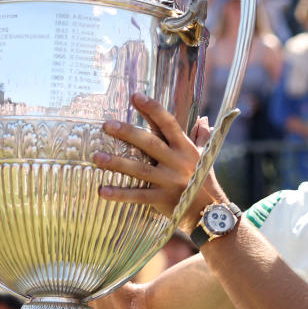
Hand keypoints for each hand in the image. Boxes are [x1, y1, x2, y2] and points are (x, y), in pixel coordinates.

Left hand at [95, 92, 221, 232]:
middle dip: (128, 133)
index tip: (135, 96)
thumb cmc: (205, 180)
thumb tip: (203, 118)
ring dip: (117, 163)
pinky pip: (137, 196)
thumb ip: (202, 136)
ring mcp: (168, 181)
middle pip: (149, 143)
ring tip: (96, 157)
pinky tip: (102, 190)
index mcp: (185, 148)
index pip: (168, 124)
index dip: (152, 109)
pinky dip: (119, 194)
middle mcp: (177, 162)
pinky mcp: (161, 199)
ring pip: (139, 169)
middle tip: (106, 124)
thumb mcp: (207, 155)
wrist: (211, 212)